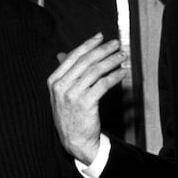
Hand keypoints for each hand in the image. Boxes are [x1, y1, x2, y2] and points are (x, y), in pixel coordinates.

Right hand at [48, 33, 127, 163]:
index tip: (101, 36)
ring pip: (95, 71)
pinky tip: (122, 72)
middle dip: (103, 50)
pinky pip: (103, 84)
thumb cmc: (69, 114)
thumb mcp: (61, 93)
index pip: (73, 57)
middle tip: (116, 44)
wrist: (73, 140)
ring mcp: (72, 95)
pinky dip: (115, 76)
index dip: (88, 44)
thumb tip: (62, 54)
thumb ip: (64, 74)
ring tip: (122, 56)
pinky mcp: (86, 103)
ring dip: (111, 61)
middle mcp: (61, 86)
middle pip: (85, 61)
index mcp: (54, 81)